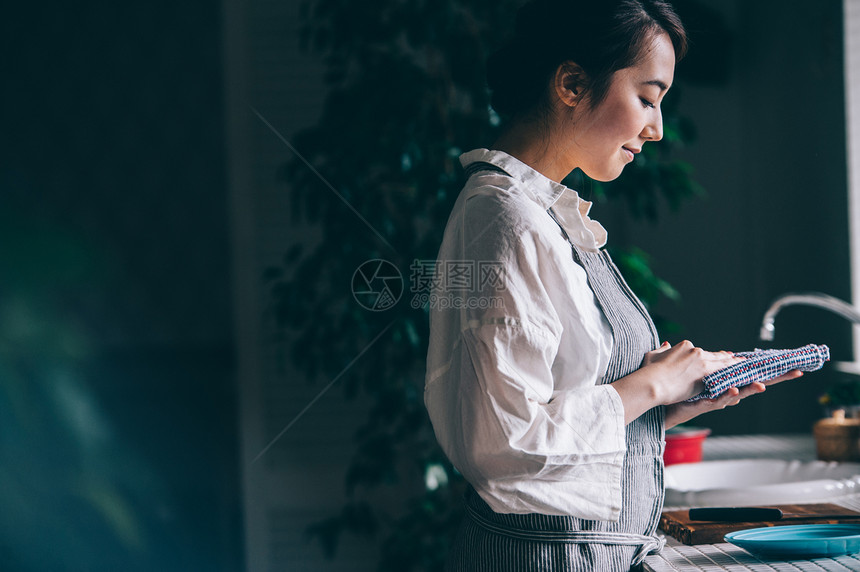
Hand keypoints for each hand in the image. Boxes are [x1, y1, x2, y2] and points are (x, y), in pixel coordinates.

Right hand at [642, 340, 742, 403]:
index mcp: (684, 346)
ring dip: (734, 363)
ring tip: (744, 364)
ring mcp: (701, 360)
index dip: (711, 354)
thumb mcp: (652, 355)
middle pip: (713, 355)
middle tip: (736, 358)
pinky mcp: (705, 372)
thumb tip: (666, 344)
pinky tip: (742, 371)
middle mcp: (695, 350)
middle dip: (725, 357)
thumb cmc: (649, 372)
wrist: (652, 382)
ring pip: (721, 362)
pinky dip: (734, 370)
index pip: (701, 351)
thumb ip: (661, 349)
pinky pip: (724, 371)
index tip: (718, 355)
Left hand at [664, 369, 803, 427]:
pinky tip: (734, 390)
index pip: (750, 372)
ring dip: (750, 390)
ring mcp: (715, 399)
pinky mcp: (704, 405)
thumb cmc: (679, 390)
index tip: (791, 363)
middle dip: (772, 379)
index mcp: (724, 381)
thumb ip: (713, 362)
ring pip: (737, 393)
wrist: (660, 404)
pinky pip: (717, 400)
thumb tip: (727, 353)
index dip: (769, 369)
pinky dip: (726, 396)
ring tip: (762, 386)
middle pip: (752, 383)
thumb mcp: (700, 372)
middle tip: (794, 373)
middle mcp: (724, 391)